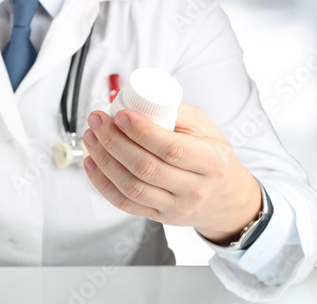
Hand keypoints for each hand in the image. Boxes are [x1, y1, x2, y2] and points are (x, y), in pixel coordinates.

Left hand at [83, 103, 261, 244]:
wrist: (225, 199)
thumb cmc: (214, 158)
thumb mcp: (206, 128)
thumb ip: (177, 112)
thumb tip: (140, 99)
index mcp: (210, 162)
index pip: (170, 148)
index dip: (141, 131)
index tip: (120, 114)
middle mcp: (193, 188)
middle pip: (145, 168)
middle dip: (114, 141)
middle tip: (98, 121)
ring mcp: (174, 207)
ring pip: (131, 187)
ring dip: (105, 160)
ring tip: (91, 137)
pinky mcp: (158, 217)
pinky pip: (125, 204)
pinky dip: (103, 184)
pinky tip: (92, 164)